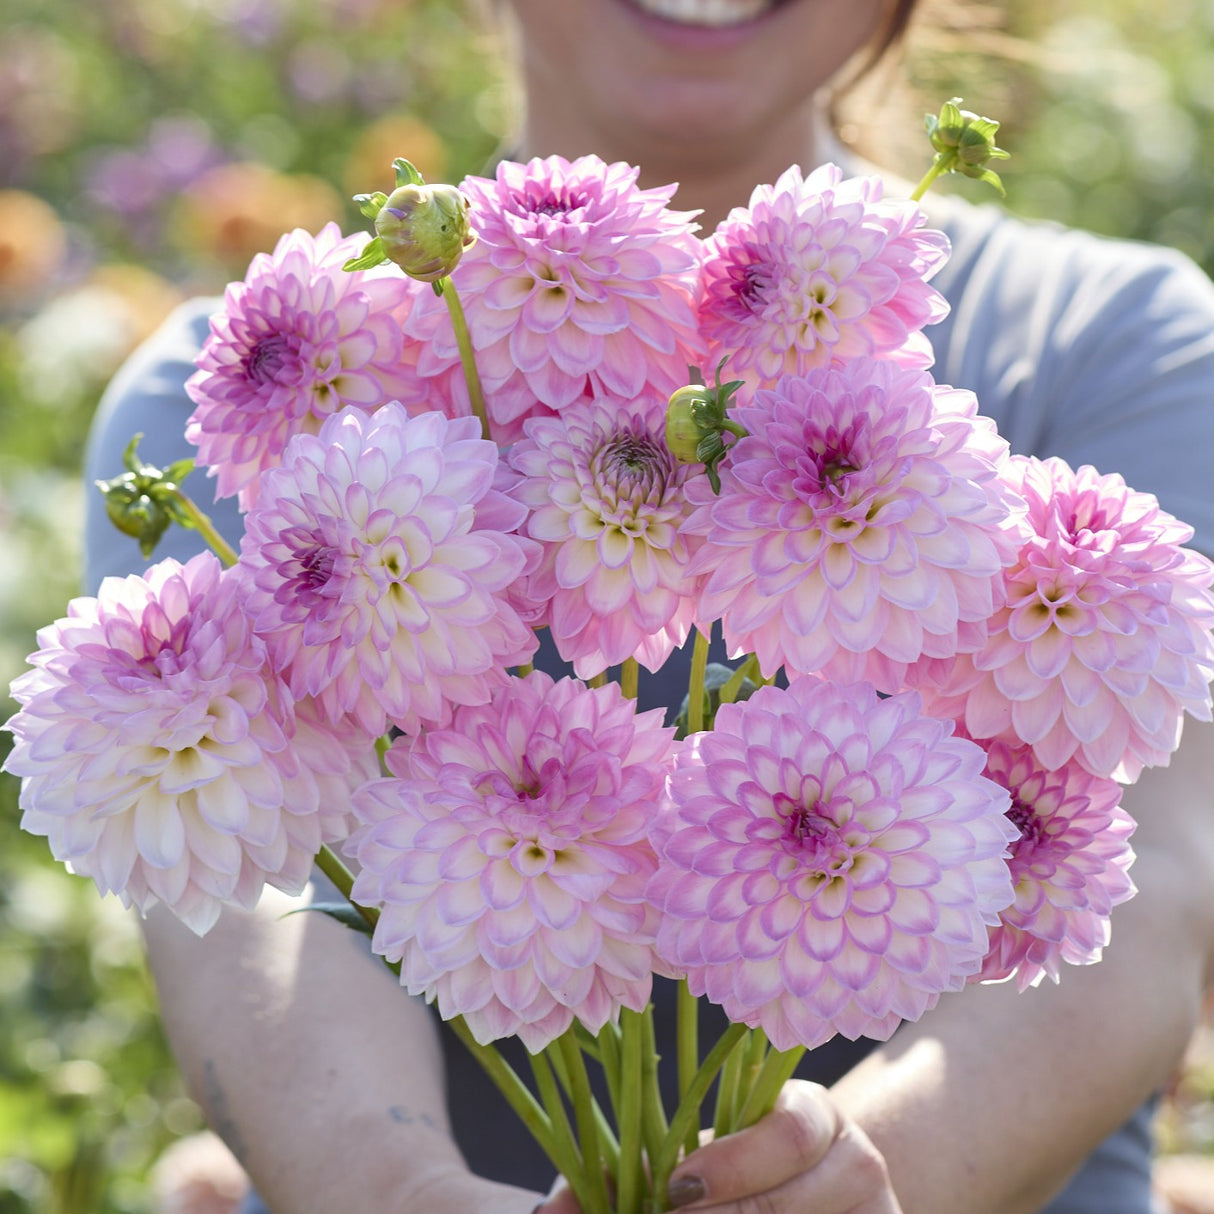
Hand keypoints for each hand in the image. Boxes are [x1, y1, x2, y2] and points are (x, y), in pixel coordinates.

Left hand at [661, 1080, 902, 1212]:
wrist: (829, 1199)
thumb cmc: (751, 1174)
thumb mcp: (712, 1158)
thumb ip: (648, 1170)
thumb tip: (572, 1199)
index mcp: (817, 1113)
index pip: (791, 1132)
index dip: (734, 1163)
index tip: (678, 1185)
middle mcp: (860, 1162)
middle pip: (790, 1204)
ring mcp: (878, 1213)